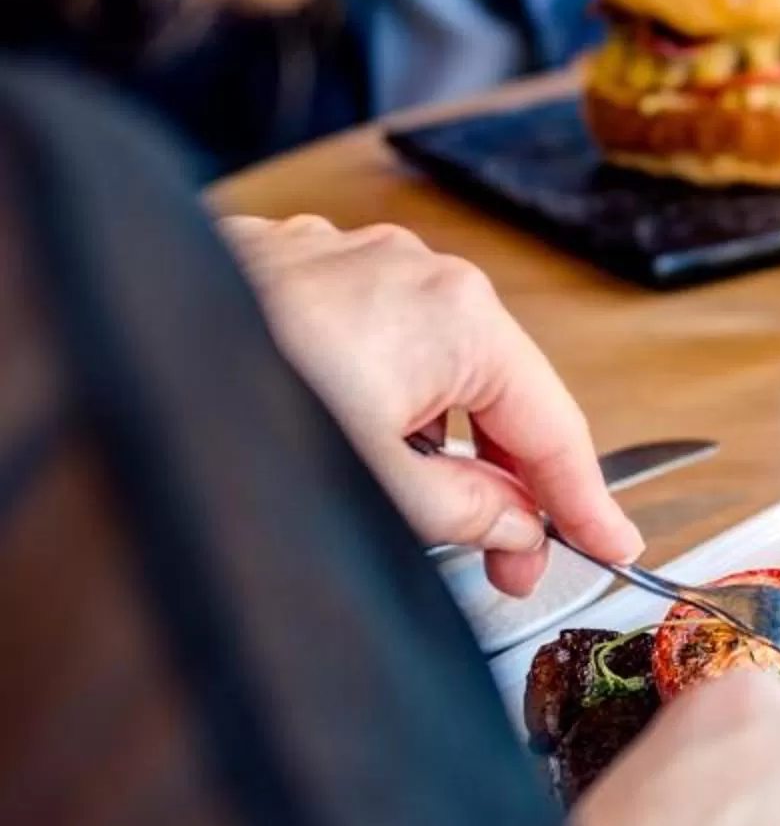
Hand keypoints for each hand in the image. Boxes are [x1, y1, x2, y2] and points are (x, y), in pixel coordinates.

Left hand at [223, 215, 641, 595]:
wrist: (119, 356)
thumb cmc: (238, 406)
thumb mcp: (380, 490)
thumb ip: (469, 514)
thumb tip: (515, 526)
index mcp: (456, 312)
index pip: (554, 423)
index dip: (587, 500)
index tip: (614, 548)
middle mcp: (410, 268)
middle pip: (492, 392)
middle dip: (503, 480)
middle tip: (508, 565)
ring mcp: (344, 260)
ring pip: (425, 367)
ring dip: (430, 443)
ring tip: (408, 512)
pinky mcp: (286, 270)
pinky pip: (364, 342)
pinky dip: (373, 401)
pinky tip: (344, 451)